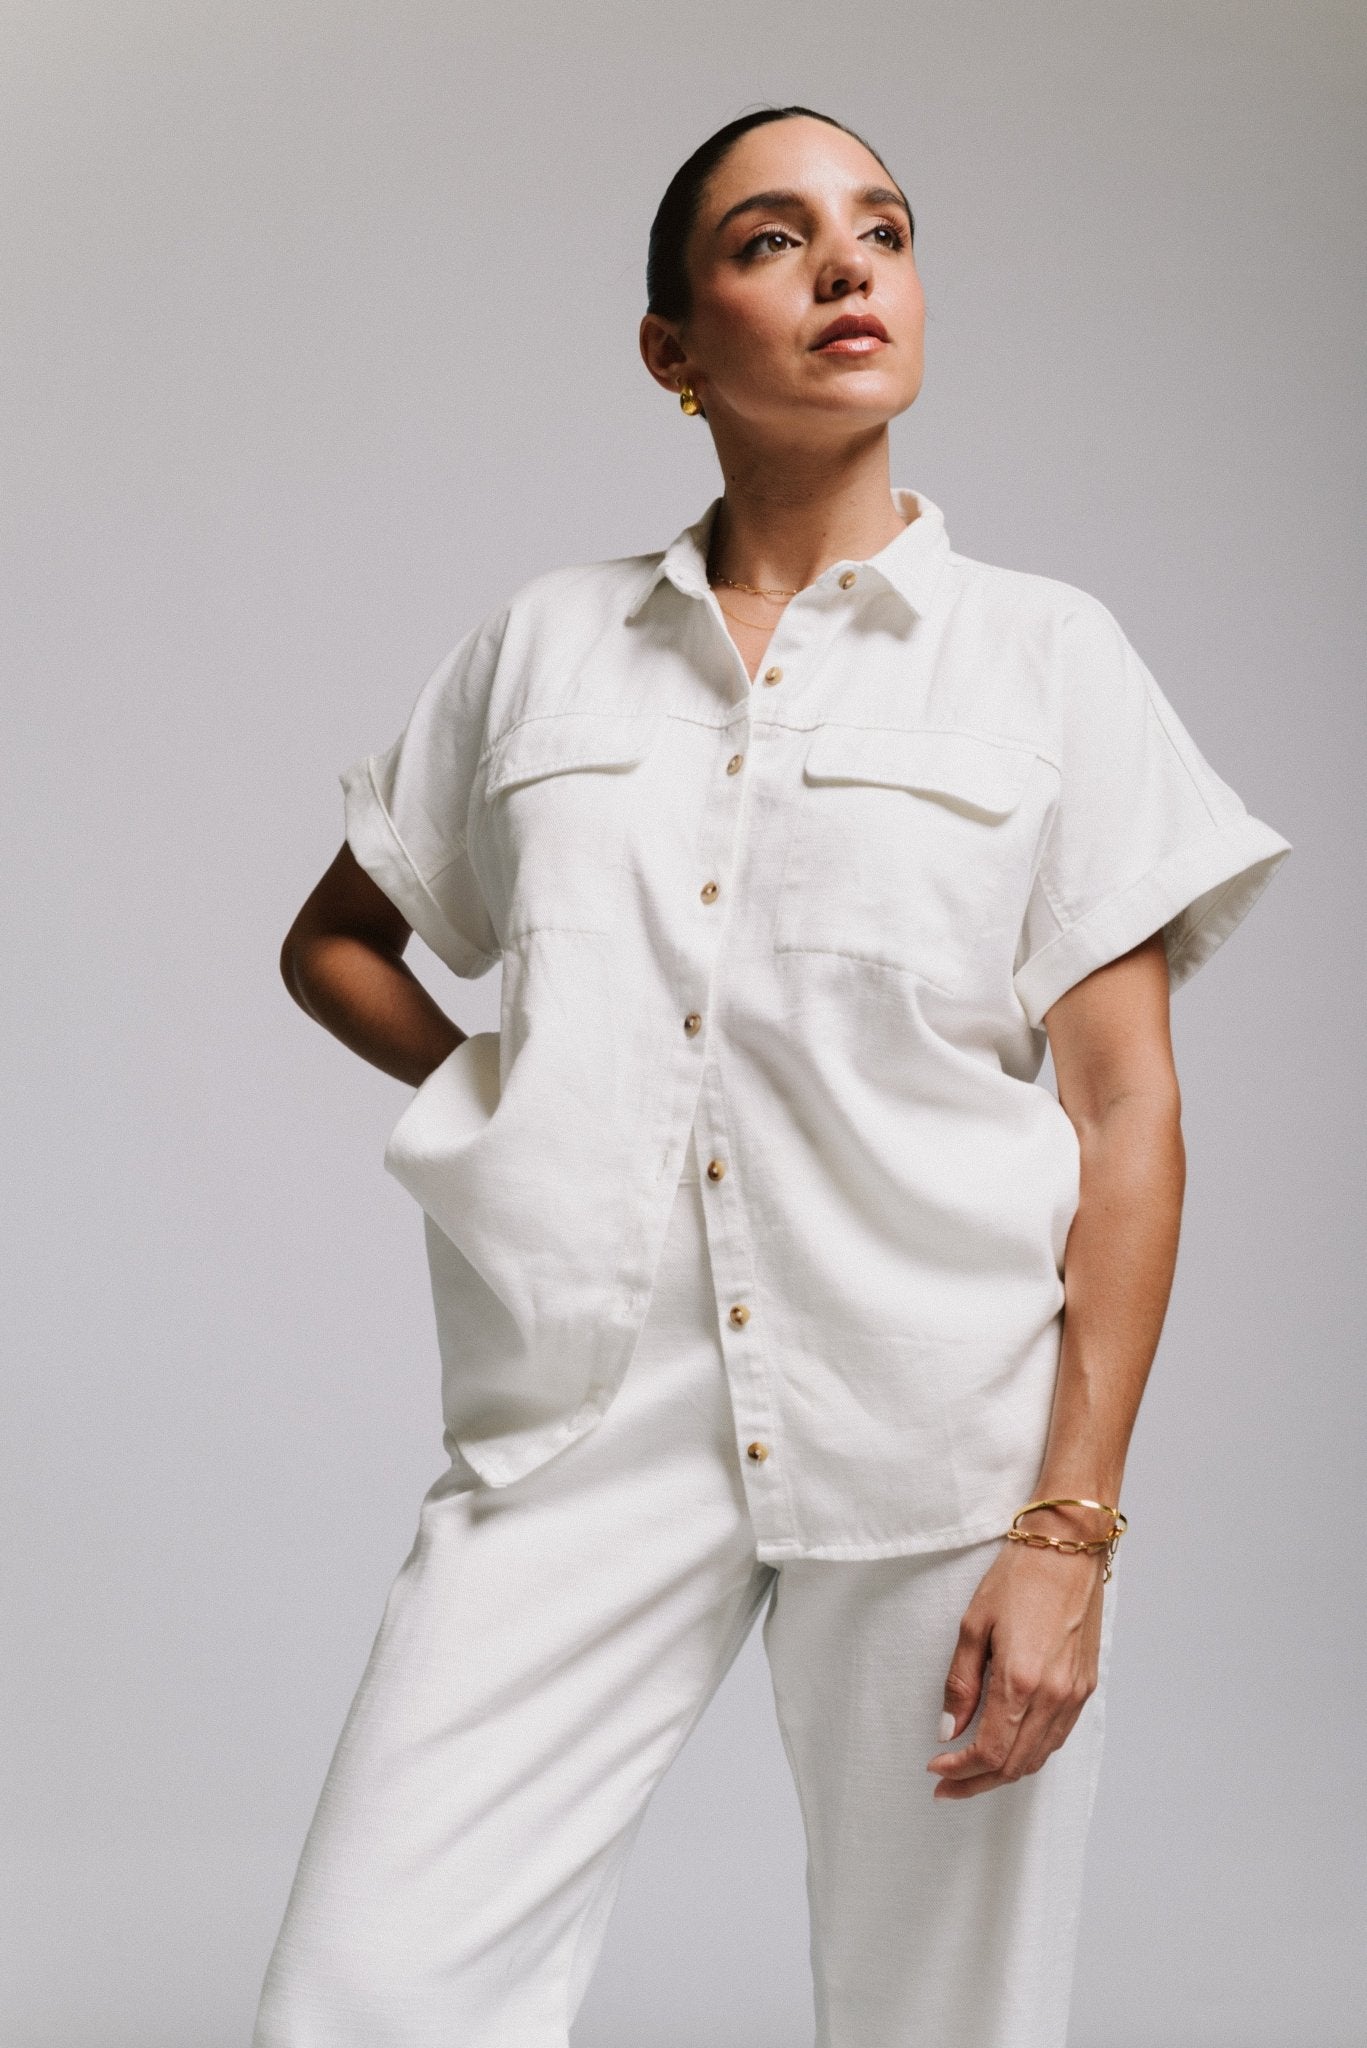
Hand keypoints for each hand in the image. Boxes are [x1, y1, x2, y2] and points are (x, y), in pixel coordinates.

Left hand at [926, 1534, 1105, 1798]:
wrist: (1069, 1547)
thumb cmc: (1019, 1576)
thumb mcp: (974, 1624)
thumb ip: (961, 1682)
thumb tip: (949, 1730)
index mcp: (1022, 1682)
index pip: (990, 1752)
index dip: (961, 1771)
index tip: (936, 1769)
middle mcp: (1054, 1697)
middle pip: (1015, 1765)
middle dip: (977, 1782)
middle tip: (947, 1784)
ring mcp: (1075, 1695)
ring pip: (1039, 1757)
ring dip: (1004, 1772)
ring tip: (972, 1773)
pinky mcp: (1086, 1686)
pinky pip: (1057, 1737)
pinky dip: (1030, 1752)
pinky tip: (1009, 1747)